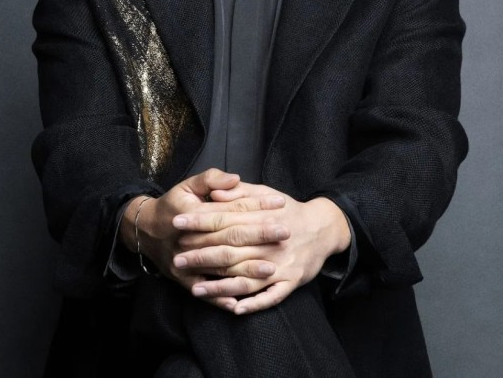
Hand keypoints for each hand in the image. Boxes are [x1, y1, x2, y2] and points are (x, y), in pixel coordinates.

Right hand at [120, 169, 284, 310]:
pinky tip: (242, 301)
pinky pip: (205, 292)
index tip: (280, 202)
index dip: (257, 205)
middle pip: (230, 237)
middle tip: (285, 232)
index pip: (232, 208)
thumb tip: (235, 179)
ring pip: (221, 267)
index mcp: (194, 213)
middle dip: (260, 235)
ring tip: (272, 268)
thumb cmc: (172, 205)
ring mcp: (187, 262)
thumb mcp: (187, 185)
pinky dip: (222, 298)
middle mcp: (191, 239)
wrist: (144, 231)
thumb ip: (211, 179)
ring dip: (246, 269)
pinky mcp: (184, 280)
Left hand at [171, 181, 350, 314]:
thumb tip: (213, 193)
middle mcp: (269, 242)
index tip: (178, 223)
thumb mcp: (266, 193)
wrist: (324, 227)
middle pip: (230, 250)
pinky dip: (252, 303)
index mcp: (261, 217)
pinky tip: (234, 308)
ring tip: (195, 288)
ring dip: (219, 285)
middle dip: (201, 255)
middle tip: (178, 259)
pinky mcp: (291, 282)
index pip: (224, 219)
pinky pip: (270, 296)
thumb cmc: (289, 209)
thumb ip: (239, 193)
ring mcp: (280, 265)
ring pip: (246, 278)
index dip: (199, 221)